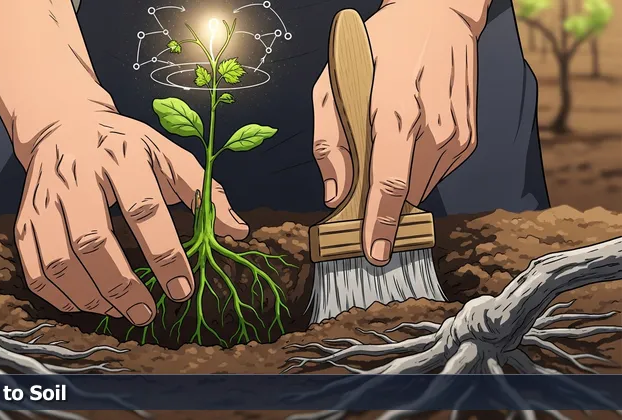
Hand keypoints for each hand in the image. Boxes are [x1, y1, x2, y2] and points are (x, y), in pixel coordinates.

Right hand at [13, 97, 248, 325]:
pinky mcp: (26, 218)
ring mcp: (45, 198)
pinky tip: (87, 304)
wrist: (64, 124)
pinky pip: (35, 268)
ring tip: (120, 311)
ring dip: (91, 297)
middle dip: (123, 286)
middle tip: (147, 313)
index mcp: (121, 157)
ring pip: (59, 261)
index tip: (182, 289)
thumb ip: (204, 192)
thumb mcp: (168, 154)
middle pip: (93, 241)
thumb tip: (237, 231)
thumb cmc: (126, 146)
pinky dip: (60, 296)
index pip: (143, 209)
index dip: (165, 254)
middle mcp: (77, 176)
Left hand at [312, 0, 486, 264]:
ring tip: (385, 147)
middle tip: (359, 194)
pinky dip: (417, 168)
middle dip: (380, 205)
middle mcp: (433, 127)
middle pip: (405, 192)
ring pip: (421, 187)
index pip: (389, 183)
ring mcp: (458, 133)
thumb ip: (330, 144)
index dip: (380, 224)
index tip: (374, 253)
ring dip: (398, 184)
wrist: (436, 18)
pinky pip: (437, 173)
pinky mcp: (470, 137)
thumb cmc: (375, 50)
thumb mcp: (332, 85)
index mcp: (395, 111)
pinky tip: (409, 139)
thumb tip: (336, 194)